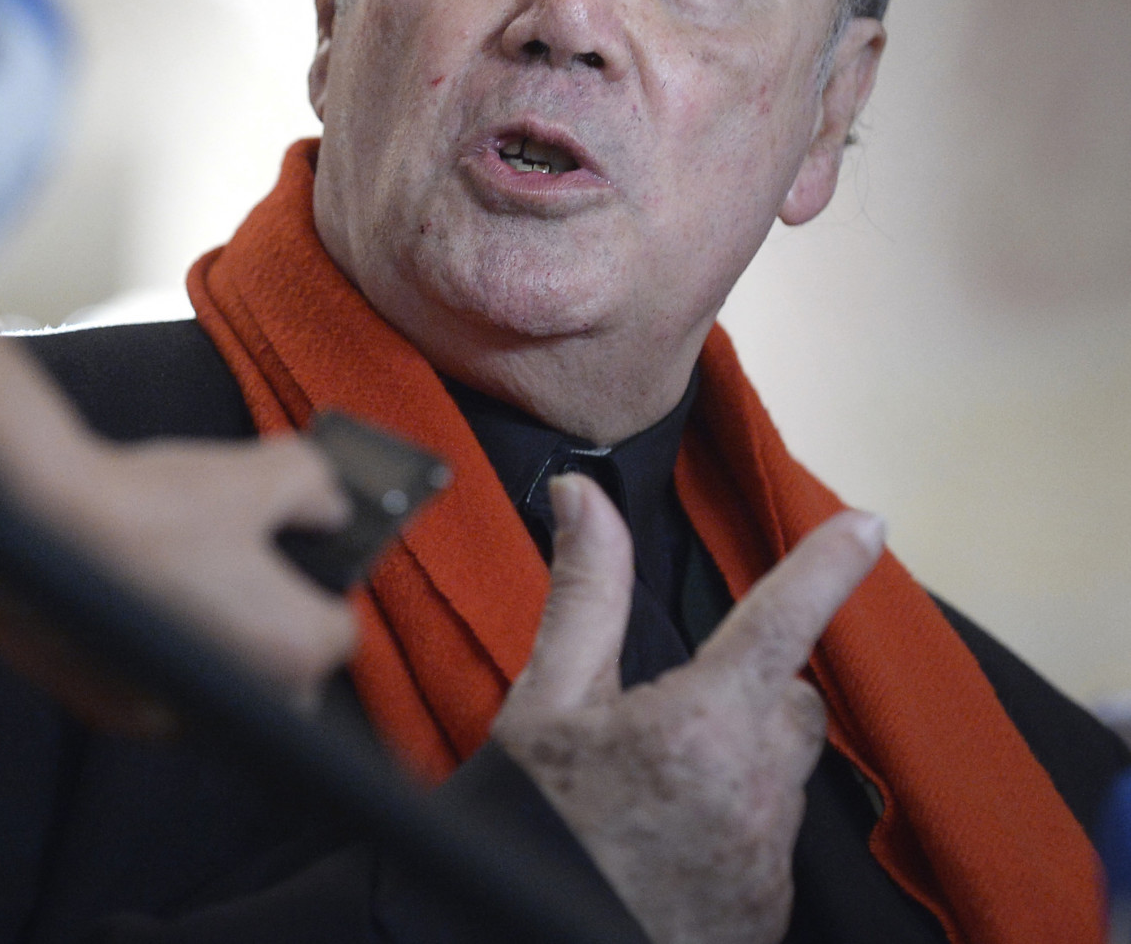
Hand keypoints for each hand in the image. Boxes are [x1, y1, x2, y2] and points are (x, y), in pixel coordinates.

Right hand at [18, 432, 357, 703]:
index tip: (289, 554)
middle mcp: (237, 702)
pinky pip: (156, 692)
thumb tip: (327, 504)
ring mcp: (168, 716)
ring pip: (217, 686)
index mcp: (289, 649)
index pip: (337, 631)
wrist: (32, 524)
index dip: (317, 584)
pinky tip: (133, 601)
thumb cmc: (148, 508)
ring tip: (179, 577)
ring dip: (212, 646)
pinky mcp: (110, 712)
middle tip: (237, 567)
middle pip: (283, 673)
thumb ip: (315, 486)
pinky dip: (155, 655)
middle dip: (270, 627)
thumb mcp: (255, 473)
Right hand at [490, 474, 884, 943]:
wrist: (532, 941)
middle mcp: (752, 788)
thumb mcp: (543, 701)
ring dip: (739, 762)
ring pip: (782, 775)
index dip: (827, 566)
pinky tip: (668, 841)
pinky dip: (733, 825)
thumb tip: (584, 496)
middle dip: (752, 691)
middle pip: (790, 703)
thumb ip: (584, 594)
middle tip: (670, 713)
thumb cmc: (529, 822)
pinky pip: (771, 841)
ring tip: (654, 790)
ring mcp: (768, 857)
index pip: (781, 620)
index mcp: (699, 722)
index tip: (866, 525)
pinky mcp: (769, 910)